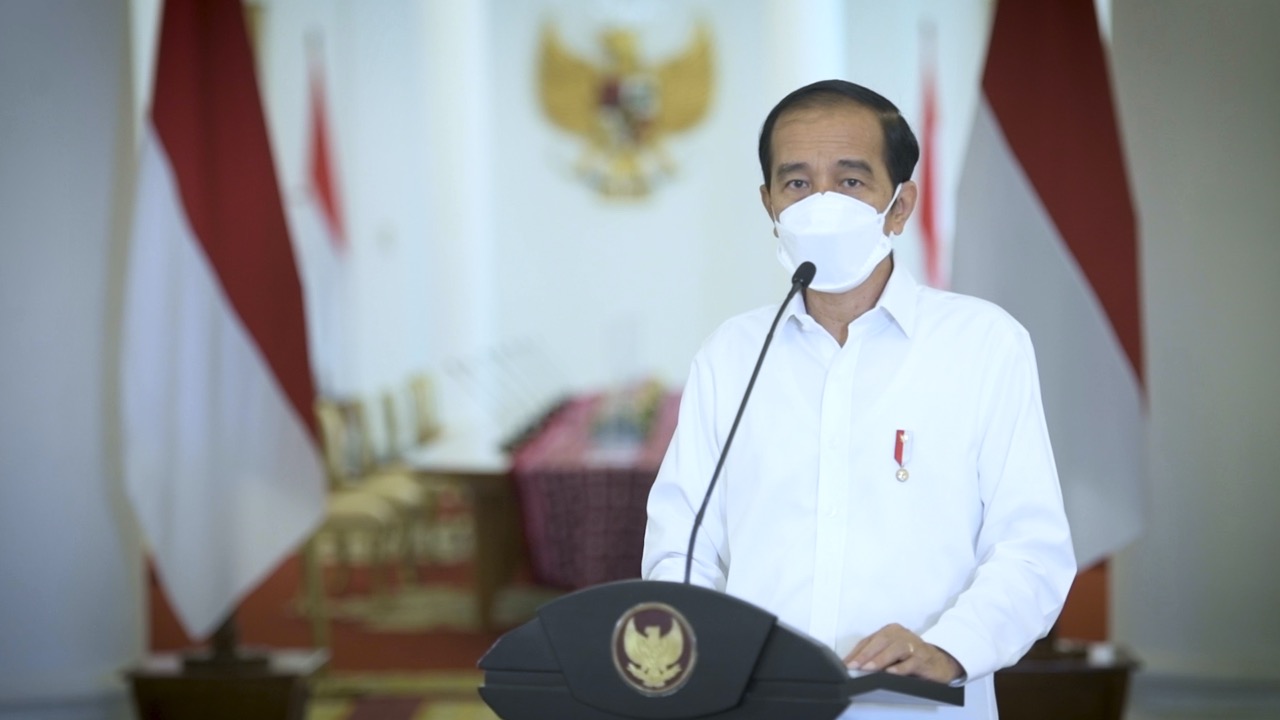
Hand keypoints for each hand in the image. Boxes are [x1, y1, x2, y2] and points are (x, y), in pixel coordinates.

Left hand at [843, 623, 962, 683]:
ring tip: (868, 668)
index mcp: (891, 631)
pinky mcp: (924, 658)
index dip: (857, 652)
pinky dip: (900, 668)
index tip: (846, 663)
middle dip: (865, 654)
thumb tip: (854, 664)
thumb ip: (876, 655)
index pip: (870, 640)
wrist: (939, 662)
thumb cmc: (911, 656)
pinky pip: (911, 663)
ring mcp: (914, 645)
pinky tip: (891, 673)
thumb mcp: (891, 652)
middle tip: (854, 666)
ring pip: (895, 649)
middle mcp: (902, 634)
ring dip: (880, 659)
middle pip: (881, 641)